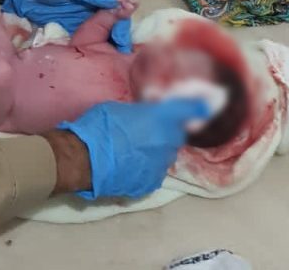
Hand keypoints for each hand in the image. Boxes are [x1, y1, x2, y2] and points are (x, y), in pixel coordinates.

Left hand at [1, 0, 131, 52]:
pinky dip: (92, 51)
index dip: (124, 16)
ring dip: (109, 46)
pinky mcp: (68, 35)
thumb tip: (116, 2)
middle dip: (119, 35)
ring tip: (116, 58)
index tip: (128, 29)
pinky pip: (84, 44)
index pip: (116, 8)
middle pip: (111, 26)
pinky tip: (98, 60)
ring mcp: (79, 25)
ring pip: (100, 37)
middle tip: (123, 49)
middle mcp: (90, 12)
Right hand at [58, 99, 209, 199]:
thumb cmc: (97, 127)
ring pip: (165, 156)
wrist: (83, 159)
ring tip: (133, 151)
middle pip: (175, 136)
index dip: (195, 107)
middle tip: (147, 131)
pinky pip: (153, 172)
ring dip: (155, 152)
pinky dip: (145, 168)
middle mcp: (166, 142)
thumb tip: (144, 115)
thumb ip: (138, 113)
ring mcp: (160, 166)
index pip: (186, 110)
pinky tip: (128, 165)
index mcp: (158, 119)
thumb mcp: (117, 108)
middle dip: (166, 133)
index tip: (205, 106)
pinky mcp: (150, 183)